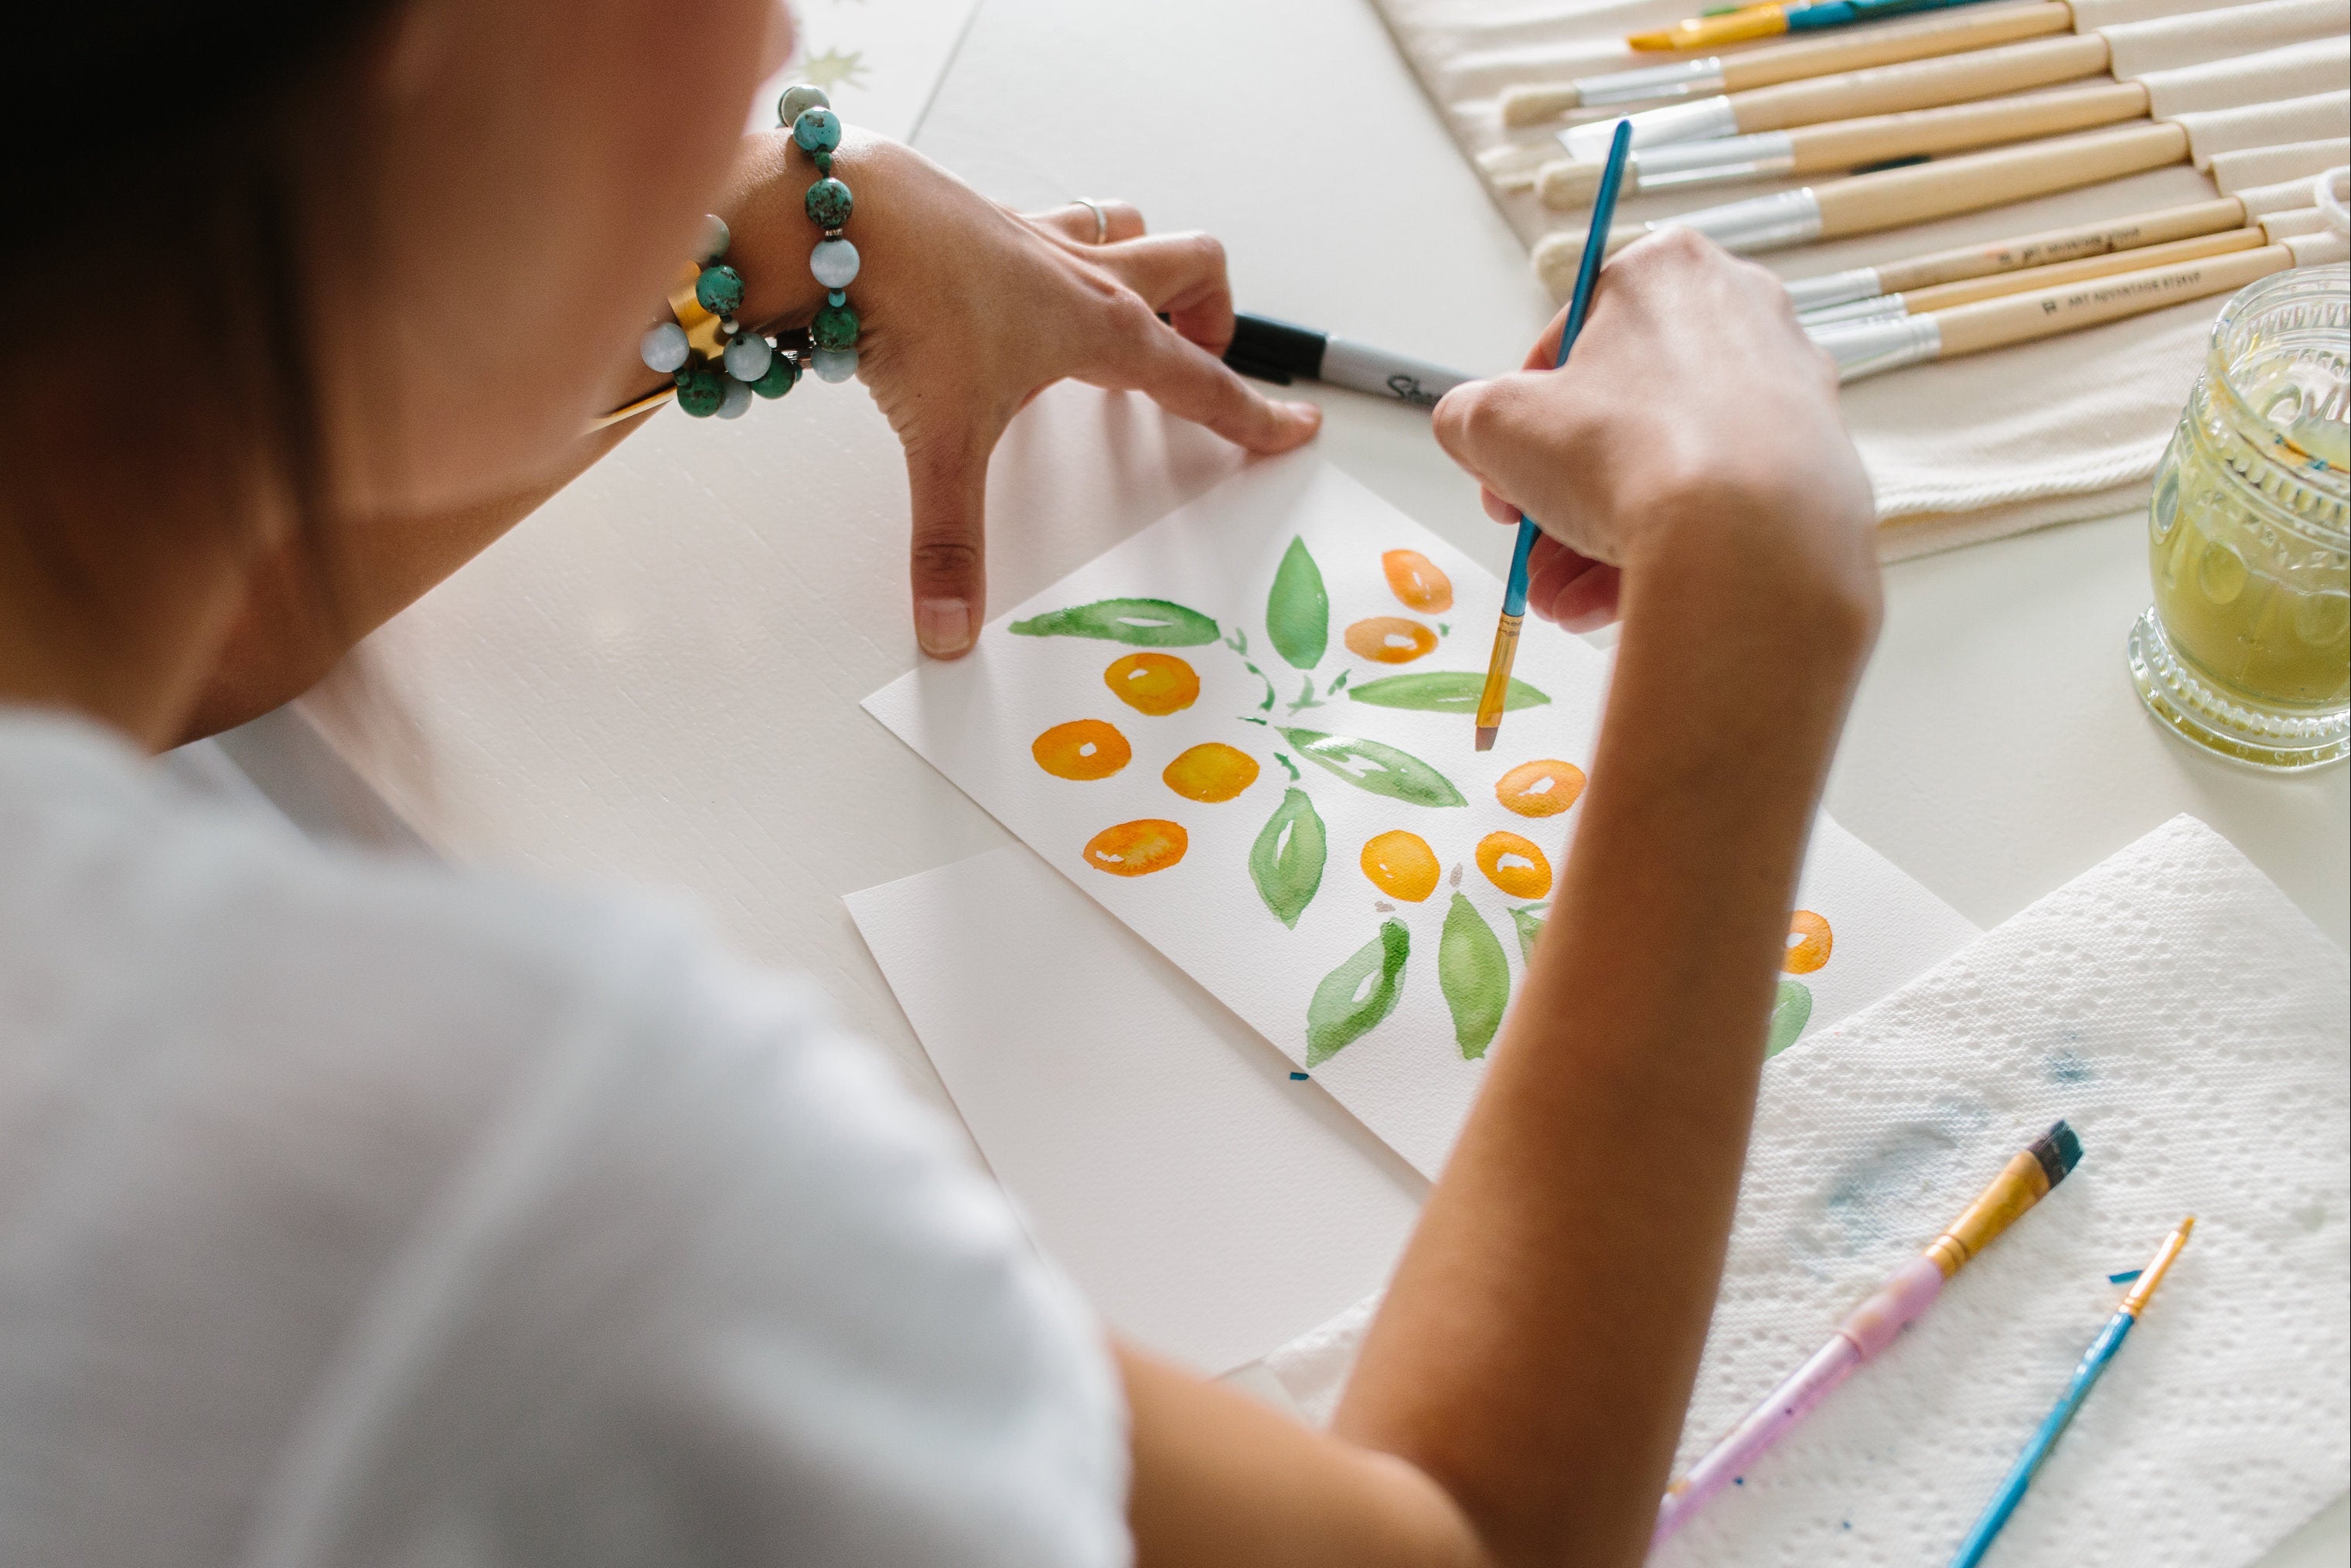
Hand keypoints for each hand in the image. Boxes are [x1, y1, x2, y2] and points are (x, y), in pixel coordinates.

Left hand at [718, 133, 1320, 655]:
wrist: (838, 218)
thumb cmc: (911, 303)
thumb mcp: (945, 441)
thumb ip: (951, 543)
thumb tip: (950, 626)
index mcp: (1101, 329)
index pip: (1203, 383)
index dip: (1254, 414)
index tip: (1295, 426)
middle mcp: (1081, 273)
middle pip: (1190, 267)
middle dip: (1211, 312)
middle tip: (1204, 356)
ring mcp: (1034, 237)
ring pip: (1125, 230)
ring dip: (1142, 265)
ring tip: (1129, 313)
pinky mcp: (984, 218)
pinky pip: (1050, 226)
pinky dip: (1058, 255)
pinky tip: (1018, 292)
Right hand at [1430, 228, 1874, 632]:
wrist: (1750, 546)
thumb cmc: (1637, 457)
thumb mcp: (1496, 425)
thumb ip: (1469, 415)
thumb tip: (1474, 429)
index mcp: (1667, 270)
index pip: (1572, 337)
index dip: (1525, 413)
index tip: (1509, 464)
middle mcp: (1743, 314)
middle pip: (1624, 410)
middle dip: (1565, 486)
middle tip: (1532, 533)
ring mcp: (1789, 391)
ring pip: (1671, 465)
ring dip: (1601, 532)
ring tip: (1563, 591)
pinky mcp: (1816, 464)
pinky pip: (1721, 504)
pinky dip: (1669, 547)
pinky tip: (1614, 599)